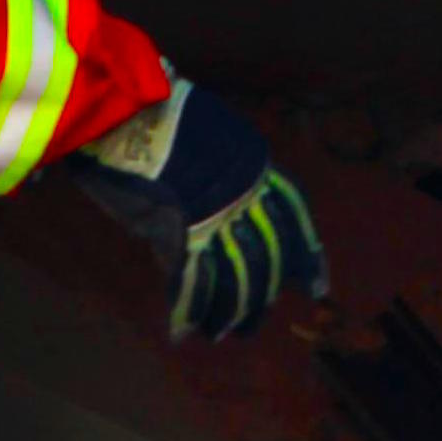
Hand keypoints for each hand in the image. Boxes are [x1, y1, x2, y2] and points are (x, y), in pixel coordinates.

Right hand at [77, 82, 331, 341]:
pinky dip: (187, 308)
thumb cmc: (153, 114)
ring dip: (228, 310)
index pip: (295, 217)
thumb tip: (213, 208)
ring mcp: (215, 216)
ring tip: (220, 332)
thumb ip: (215, 174)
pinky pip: (192, 280)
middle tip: (251, 324)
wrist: (125, 108)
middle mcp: (244, 195)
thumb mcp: (203, 136)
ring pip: (236, 275)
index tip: (316, 288)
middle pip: (266, 256)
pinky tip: (181, 331)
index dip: (306, 256)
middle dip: (261, 296)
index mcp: (254, 166)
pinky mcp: (180, 232)